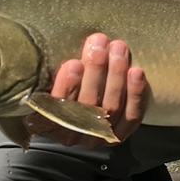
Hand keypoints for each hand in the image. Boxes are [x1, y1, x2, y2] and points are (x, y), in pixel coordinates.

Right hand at [23, 33, 148, 146]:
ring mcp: (96, 138)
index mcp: (44, 122)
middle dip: (95, 71)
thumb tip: (60, 43)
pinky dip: (135, 94)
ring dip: (116, 75)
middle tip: (99, 43)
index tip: (73, 63)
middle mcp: (69, 134)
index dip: (66, 87)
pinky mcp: (118, 135)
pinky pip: (130, 117)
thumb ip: (50, 70)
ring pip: (110, 108)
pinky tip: (136, 72)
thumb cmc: (55, 85)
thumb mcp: (45, 80)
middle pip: (87, 105)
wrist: (76, 107)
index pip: (54, 109)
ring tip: (118, 49)